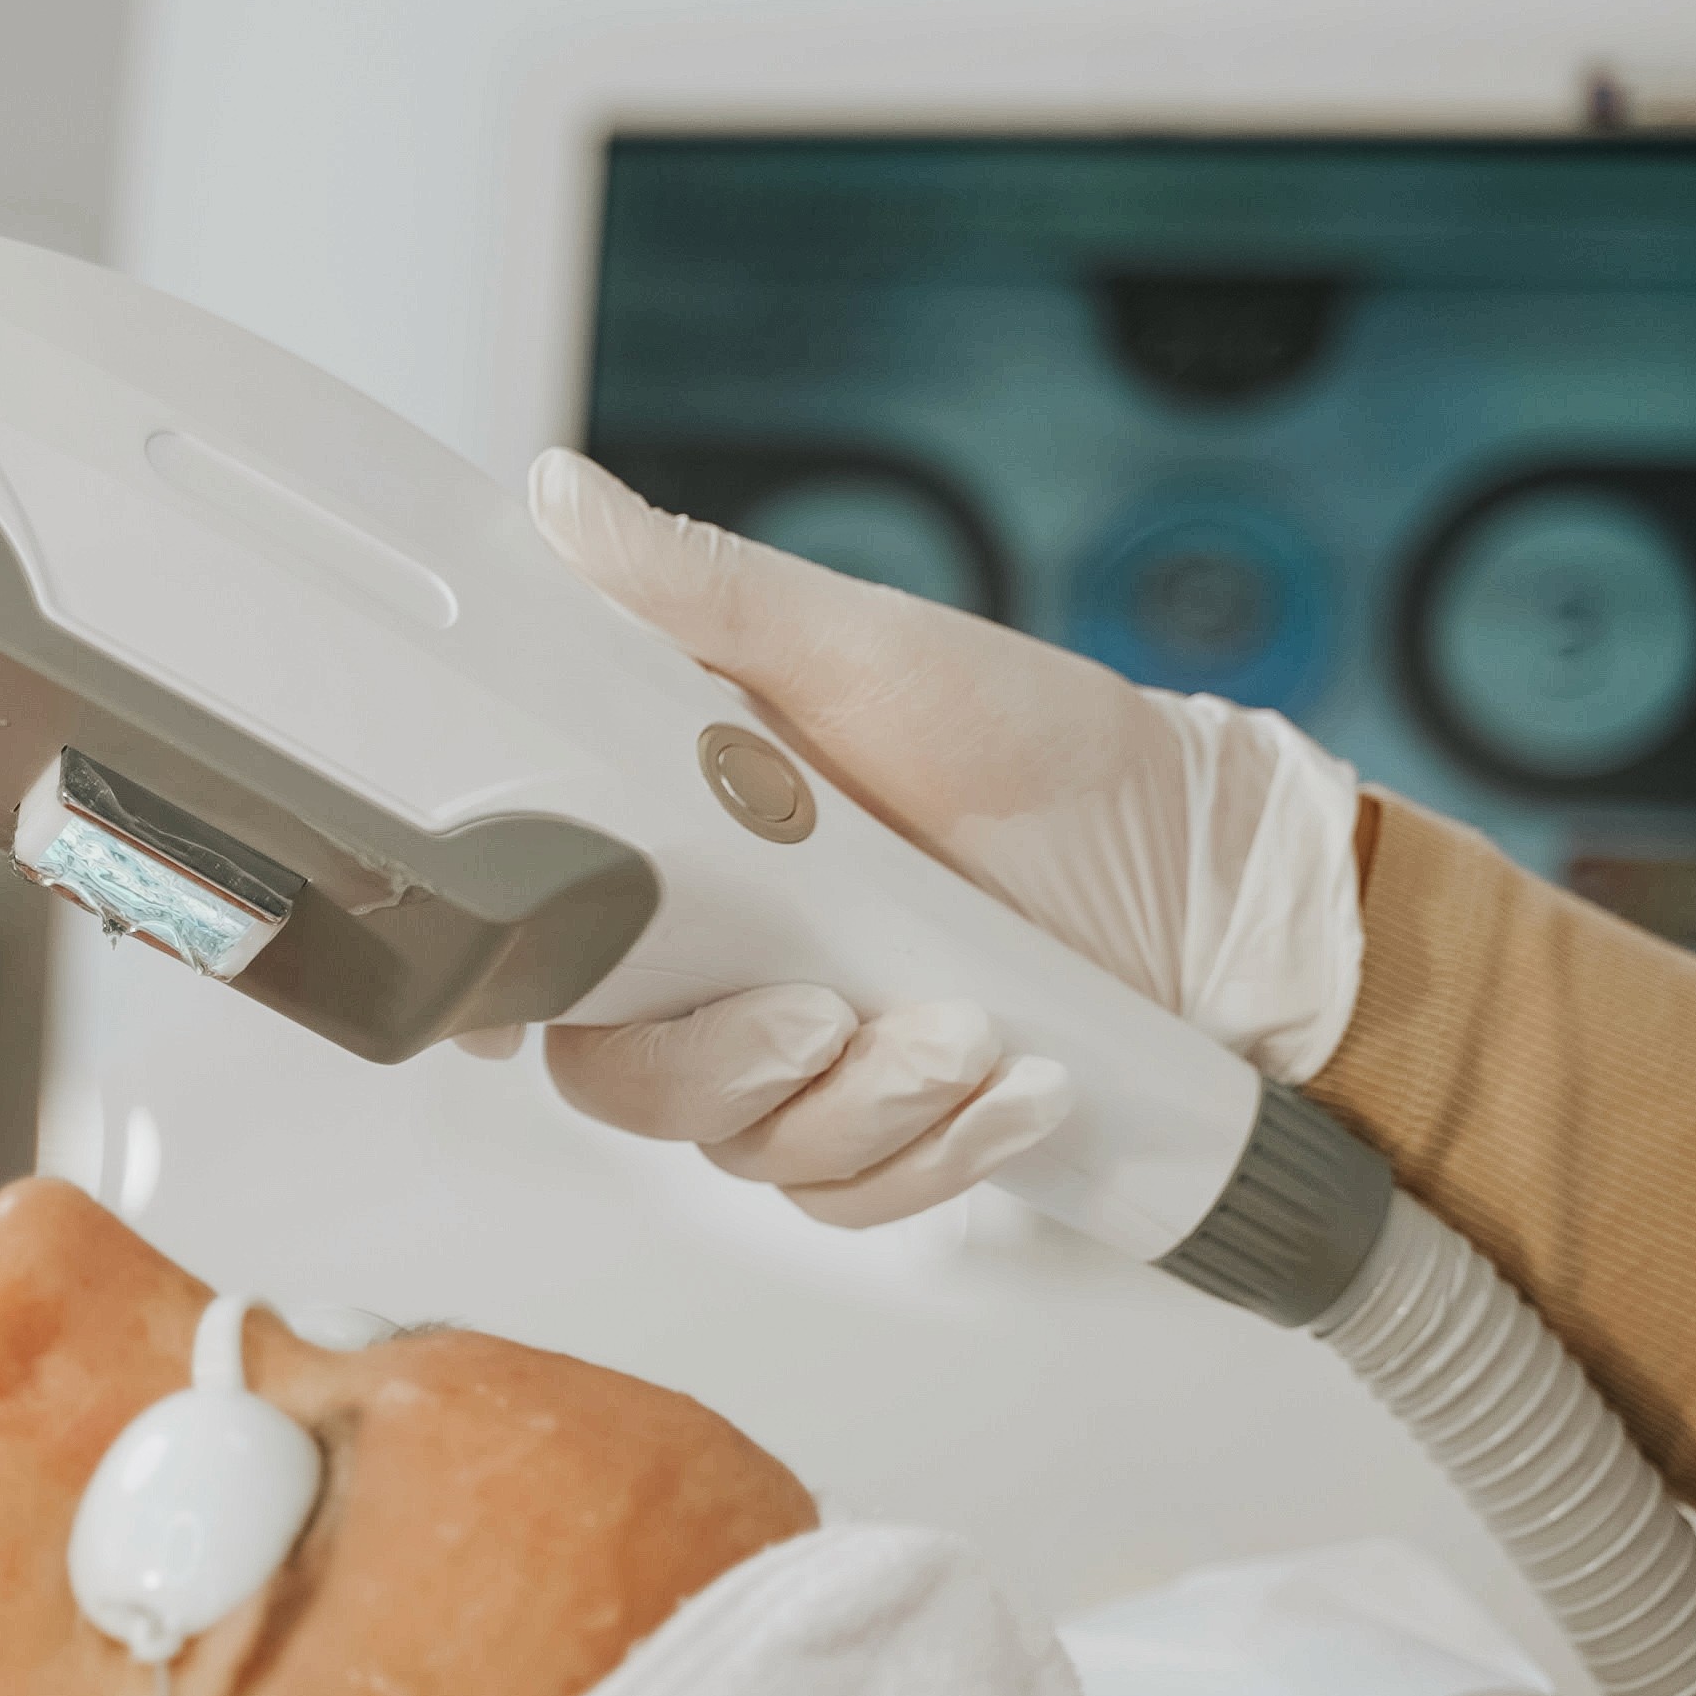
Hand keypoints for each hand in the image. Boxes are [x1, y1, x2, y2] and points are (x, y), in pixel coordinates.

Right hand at [497, 450, 1363, 1227]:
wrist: (1191, 853)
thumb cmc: (1024, 740)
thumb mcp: (860, 644)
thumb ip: (698, 594)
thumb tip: (560, 501)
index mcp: (667, 849)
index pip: (531, 946)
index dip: (504, 993)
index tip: (521, 1018)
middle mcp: (711, 964)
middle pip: (625, 1081)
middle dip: (729, 1069)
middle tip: (825, 1015)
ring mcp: (796, 1057)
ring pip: (752, 1150)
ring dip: (867, 1111)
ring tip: (971, 1033)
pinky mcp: (886, 1126)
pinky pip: (862, 1194)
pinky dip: (942, 1154)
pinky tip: (1021, 1084)